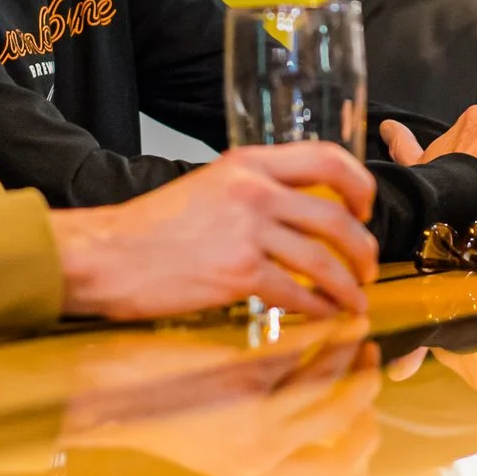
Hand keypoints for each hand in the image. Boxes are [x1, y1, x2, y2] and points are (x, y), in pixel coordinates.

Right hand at [52, 142, 378, 319]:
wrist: (108, 255)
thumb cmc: (151, 228)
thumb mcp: (208, 187)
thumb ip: (253, 190)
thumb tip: (296, 210)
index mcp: (248, 164)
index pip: (327, 159)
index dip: (359, 185)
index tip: (365, 208)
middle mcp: (253, 191)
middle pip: (335, 217)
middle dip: (363, 248)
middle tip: (368, 267)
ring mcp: (247, 232)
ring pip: (323, 259)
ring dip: (347, 285)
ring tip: (353, 300)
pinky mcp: (238, 273)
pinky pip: (297, 292)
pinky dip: (319, 308)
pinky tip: (323, 315)